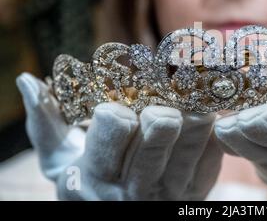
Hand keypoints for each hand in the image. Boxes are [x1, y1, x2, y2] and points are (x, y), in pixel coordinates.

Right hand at [16, 72, 222, 199]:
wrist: (121, 215)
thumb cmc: (89, 181)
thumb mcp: (60, 159)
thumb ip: (45, 122)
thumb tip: (29, 81)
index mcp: (95, 174)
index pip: (116, 124)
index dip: (117, 109)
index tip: (117, 108)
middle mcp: (136, 187)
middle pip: (161, 127)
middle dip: (160, 106)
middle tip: (159, 104)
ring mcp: (172, 190)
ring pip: (195, 135)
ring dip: (192, 110)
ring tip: (186, 103)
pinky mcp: (199, 190)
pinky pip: (215, 150)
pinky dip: (211, 130)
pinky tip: (201, 121)